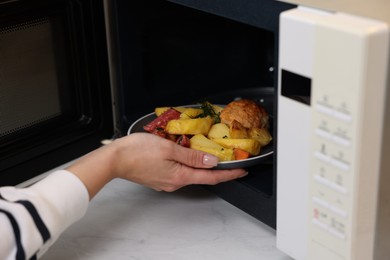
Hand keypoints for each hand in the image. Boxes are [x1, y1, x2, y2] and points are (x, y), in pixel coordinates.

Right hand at [67, 133, 246, 198]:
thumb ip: (192, 156)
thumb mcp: (169, 149)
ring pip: (190, 172)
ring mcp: (167, 182)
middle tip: (228, 157)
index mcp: (180, 176)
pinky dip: (187, 163)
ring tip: (208, 152)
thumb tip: (213, 161)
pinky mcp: (160, 178)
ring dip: (201, 164)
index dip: (229, 174)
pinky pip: (179, 171)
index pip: (212, 177)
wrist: (115, 159)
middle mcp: (175, 183)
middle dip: (216, 168)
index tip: (242, 171)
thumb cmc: (138, 151)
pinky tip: (186, 154)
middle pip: (202, 175)